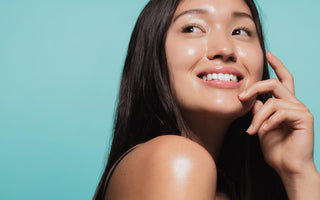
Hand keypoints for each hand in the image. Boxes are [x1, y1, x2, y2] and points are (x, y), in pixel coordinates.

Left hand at [238, 51, 314, 175]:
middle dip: (255, 87)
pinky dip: (269, 122)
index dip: (277, 65)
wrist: (288, 167)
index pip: (283, 79)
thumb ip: (259, 111)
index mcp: (285, 104)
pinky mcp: (305, 118)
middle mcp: (294, 103)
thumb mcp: (262, 126)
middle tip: (240, 96)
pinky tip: (265, 131)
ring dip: (258, 116)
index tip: (268, 54)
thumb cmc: (276, 149)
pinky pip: (281, 111)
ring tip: (253, 131)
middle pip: (276, 83)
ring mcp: (301, 110)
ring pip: (273, 101)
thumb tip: (252, 99)